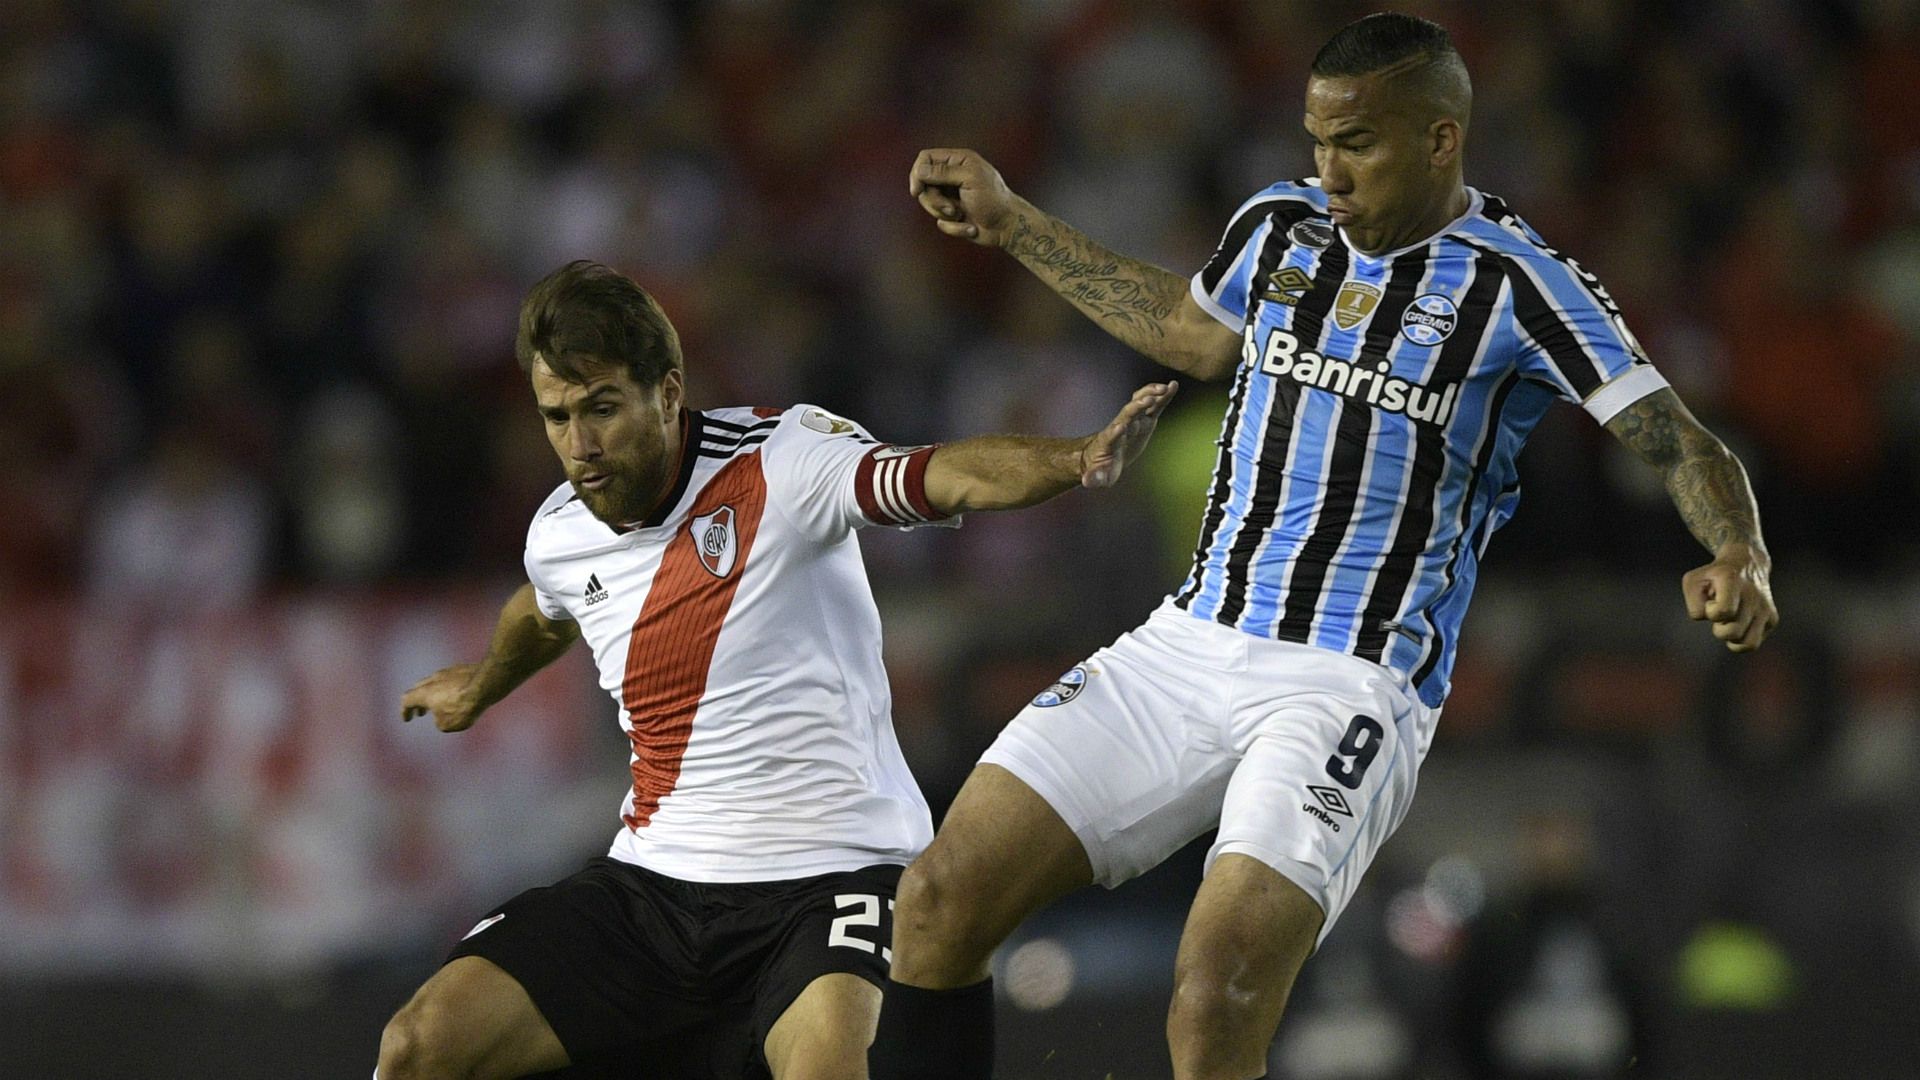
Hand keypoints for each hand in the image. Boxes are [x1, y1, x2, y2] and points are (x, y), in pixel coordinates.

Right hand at [400, 663, 484, 731]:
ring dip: (434, 695)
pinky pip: (451, 680)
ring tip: (439, 705)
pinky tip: (457, 696)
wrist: (486, 684)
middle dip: (418, 703)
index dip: (405, 711)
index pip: (407, 700)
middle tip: (420, 712)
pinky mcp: (463, 669)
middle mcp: (432, 680)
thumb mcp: (447, 724)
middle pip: (419, 689)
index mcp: (424, 693)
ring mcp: (448, 672)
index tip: (407, 718)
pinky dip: (449, 690)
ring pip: (435, 683)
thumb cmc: (463, 706)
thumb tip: (442, 715)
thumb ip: (439, 722)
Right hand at [909, 148, 1023, 246]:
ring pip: (929, 205)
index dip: (918, 173)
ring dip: (944, 214)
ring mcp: (951, 196)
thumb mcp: (969, 179)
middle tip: (951, 208)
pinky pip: (940, 223)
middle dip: (933, 200)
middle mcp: (952, 176)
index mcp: (958, 161)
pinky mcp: (952, 216)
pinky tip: (970, 227)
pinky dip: (955, 227)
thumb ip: (943, 172)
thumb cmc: (994, 199)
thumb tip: (920, 170)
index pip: (926, 159)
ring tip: (961, 215)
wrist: (1008, 227)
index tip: (917, 191)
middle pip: (923, 184)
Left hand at [1081, 381, 1178, 487]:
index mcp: (1109, 441)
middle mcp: (1121, 426)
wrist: (1104, 455)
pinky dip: (1162, 396)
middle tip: (1148, 400)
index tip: (1121, 428)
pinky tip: (1173, 386)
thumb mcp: (1098, 476)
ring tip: (1165, 388)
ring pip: (1140, 403)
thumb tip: (1087, 482)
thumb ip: (1094, 478)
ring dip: (1151, 394)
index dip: (1115, 432)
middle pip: (1127, 413)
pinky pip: (1154, 405)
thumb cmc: (1101, 467)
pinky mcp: (1144, 420)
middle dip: (1136, 407)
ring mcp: (1133, 420)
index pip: (1111, 435)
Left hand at [1682, 548, 1776, 651]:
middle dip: (1719, 629)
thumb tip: (1709, 620)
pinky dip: (1741, 639)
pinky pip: (1753, 643)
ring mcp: (1766, 608)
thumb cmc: (1714, 576)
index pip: (1723, 611)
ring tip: (1729, 623)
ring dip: (1732, 638)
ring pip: (1748, 644)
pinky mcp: (1772, 619)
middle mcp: (1753, 595)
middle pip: (1733, 632)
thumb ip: (1694, 603)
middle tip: (1720, 616)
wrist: (1746, 563)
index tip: (1711, 602)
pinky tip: (1738, 623)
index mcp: (1732, 581)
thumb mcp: (1693, 580)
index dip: (1710, 612)